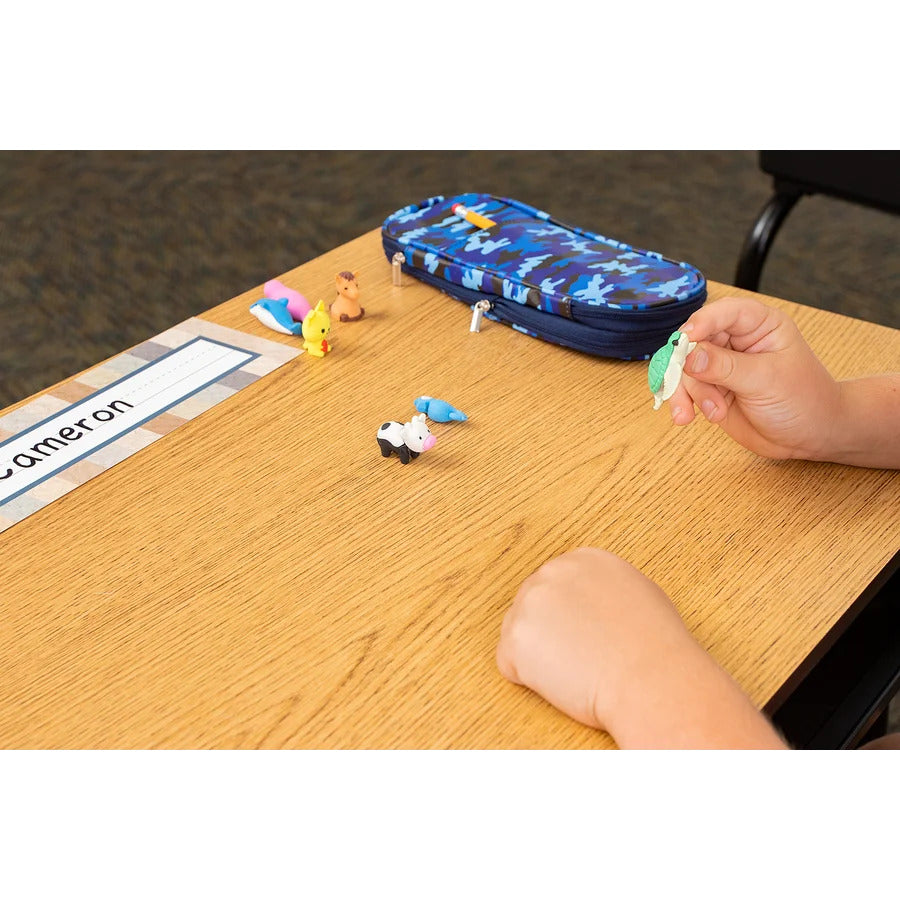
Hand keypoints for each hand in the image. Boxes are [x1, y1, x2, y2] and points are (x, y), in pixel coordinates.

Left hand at [496, 547, 696, 734]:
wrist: (649, 678)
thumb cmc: (655, 646)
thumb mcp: (640, 593)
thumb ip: (606, 588)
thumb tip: (593, 602)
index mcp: (583, 560)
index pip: (557, 586)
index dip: (569, 617)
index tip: (585, 634)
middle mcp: (552, 573)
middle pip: (533, 607)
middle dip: (551, 634)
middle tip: (582, 656)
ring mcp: (530, 604)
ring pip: (519, 634)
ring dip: (540, 656)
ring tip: (577, 669)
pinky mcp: (516, 639)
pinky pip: (509, 664)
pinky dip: (529, 680)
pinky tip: (564, 681)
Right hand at [669, 296, 841, 460]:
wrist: (809, 435)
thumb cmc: (803, 399)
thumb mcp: (767, 380)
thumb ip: (726, 367)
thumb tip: (688, 357)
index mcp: (759, 325)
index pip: (726, 313)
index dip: (702, 322)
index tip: (685, 339)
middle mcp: (736, 341)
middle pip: (696, 341)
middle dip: (688, 366)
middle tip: (685, 385)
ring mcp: (721, 366)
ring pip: (686, 369)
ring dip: (690, 392)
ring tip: (713, 413)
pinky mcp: (711, 389)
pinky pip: (685, 390)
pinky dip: (683, 403)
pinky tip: (687, 418)